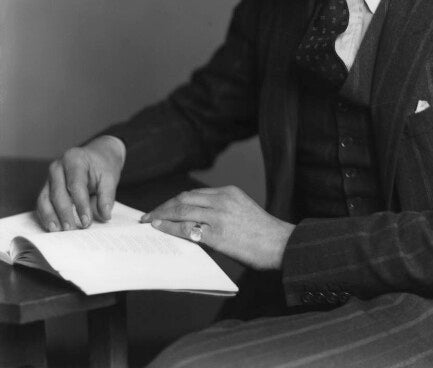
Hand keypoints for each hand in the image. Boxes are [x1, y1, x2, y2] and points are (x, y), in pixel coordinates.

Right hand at [36, 135, 125, 231]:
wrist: (97, 154)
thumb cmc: (103, 165)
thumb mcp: (110, 176)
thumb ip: (107, 195)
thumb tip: (105, 215)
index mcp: (74, 159)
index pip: (75, 184)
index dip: (80, 205)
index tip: (86, 222)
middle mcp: (58, 167)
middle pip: (57, 193)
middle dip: (64, 213)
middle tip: (71, 229)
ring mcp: (50, 177)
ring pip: (45, 199)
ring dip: (50, 216)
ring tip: (58, 231)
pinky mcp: (47, 187)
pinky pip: (42, 203)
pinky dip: (46, 215)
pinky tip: (53, 227)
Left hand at [141, 186, 295, 270]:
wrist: (279, 244)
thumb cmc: (262, 233)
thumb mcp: (242, 210)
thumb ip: (221, 210)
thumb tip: (197, 221)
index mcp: (229, 192)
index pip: (194, 193)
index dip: (175, 201)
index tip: (164, 208)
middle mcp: (222, 199)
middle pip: (184, 198)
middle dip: (164, 207)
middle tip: (150, 215)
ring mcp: (218, 215)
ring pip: (181, 210)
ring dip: (162, 215)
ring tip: (151, 222)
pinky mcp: (216, 233)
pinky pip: (186, 228)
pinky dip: (170, 227)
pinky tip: (160, 229)